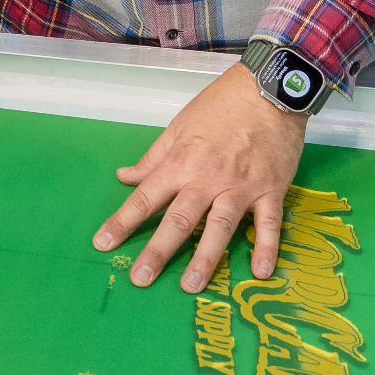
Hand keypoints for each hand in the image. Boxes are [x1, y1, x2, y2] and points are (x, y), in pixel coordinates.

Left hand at [91, 62, 306, 290]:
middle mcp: (208, 179)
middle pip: (179, 220)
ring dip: (205, 258)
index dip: (123, 222)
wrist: (269, 89)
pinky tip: (260, 273)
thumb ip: (153, 157)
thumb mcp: (179, 126)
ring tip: (191, 286)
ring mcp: (241, 186)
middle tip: (141, 278)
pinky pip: (268, 223)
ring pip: (220, 227)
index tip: (103, 243)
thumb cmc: (220, 105)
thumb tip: (125, 177)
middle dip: (157, 251)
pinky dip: (265, 247)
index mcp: (181, 162)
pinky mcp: (271, 189)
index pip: (146, 197)